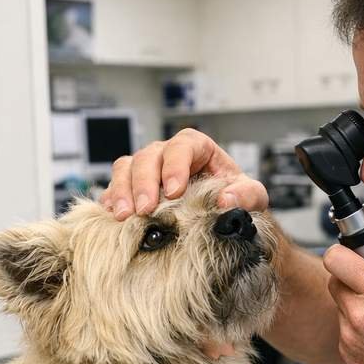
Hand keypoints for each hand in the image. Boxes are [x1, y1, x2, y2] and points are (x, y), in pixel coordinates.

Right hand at [100, 128, 267, 218]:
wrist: (219, 210)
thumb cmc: (234, 195)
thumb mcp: (251, 195)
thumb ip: (246, 195)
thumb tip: (226, 200)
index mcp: (197, 147)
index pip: (182, 146)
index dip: (175, 166)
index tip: (174, 191)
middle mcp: (168, 154)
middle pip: (148, 156)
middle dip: (144, 182)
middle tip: (146, 209)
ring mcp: (148, 169)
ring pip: (126, 167)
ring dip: (123, 190)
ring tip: (124, 215)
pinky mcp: (133, 187)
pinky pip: (114, 186)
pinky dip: (111, 200)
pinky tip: (112, 217)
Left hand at [322, 222, 363, 363]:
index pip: (335, 258)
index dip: (345, 252)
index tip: (358, 256)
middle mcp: (360, 316)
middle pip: (334, 279)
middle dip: (353, 276)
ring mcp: (350, 337)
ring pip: (340, 303)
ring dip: (356, 302)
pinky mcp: (348, 353)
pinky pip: (344, 327)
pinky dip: (357, 325)